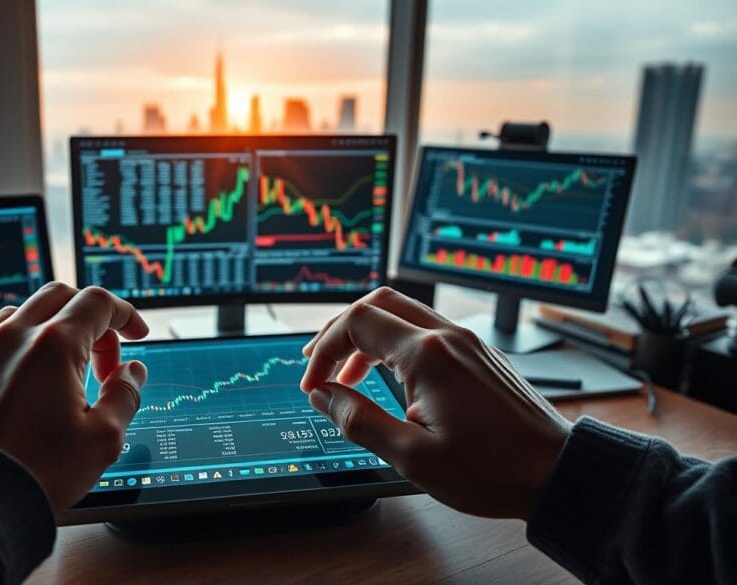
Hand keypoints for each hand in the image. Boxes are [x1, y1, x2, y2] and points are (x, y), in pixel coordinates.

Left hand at [0, 283, 149, 512]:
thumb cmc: (35, 473)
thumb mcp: (104, 439)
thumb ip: (125, 395)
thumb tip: (132, 374)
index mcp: (53, 346)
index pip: (98, 303)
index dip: (125, 315)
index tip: (137, 334)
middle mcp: (13, 338)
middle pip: (60, 297)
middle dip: (91, 319)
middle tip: (104, 360)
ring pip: (22, 313)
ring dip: (53, 329)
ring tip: (65, 371)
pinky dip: (18, 346)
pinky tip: (26, 381)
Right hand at [300, 287, 569, 519]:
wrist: (555, 473)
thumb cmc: (491, 470)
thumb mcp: (411, 456)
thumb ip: (358, 420)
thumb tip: (322, 396)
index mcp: (427, 356)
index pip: (355, 324)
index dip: (323, 350)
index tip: (313, 384)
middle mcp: (447, 337)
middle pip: (376, 304)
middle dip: (339, 331)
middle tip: (319, 364)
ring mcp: (467, 342)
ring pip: (402, 313)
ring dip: (367, 336)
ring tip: (349, 375)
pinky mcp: (479, 354)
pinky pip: (427, 329)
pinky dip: (395, 342)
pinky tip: (390, 376)